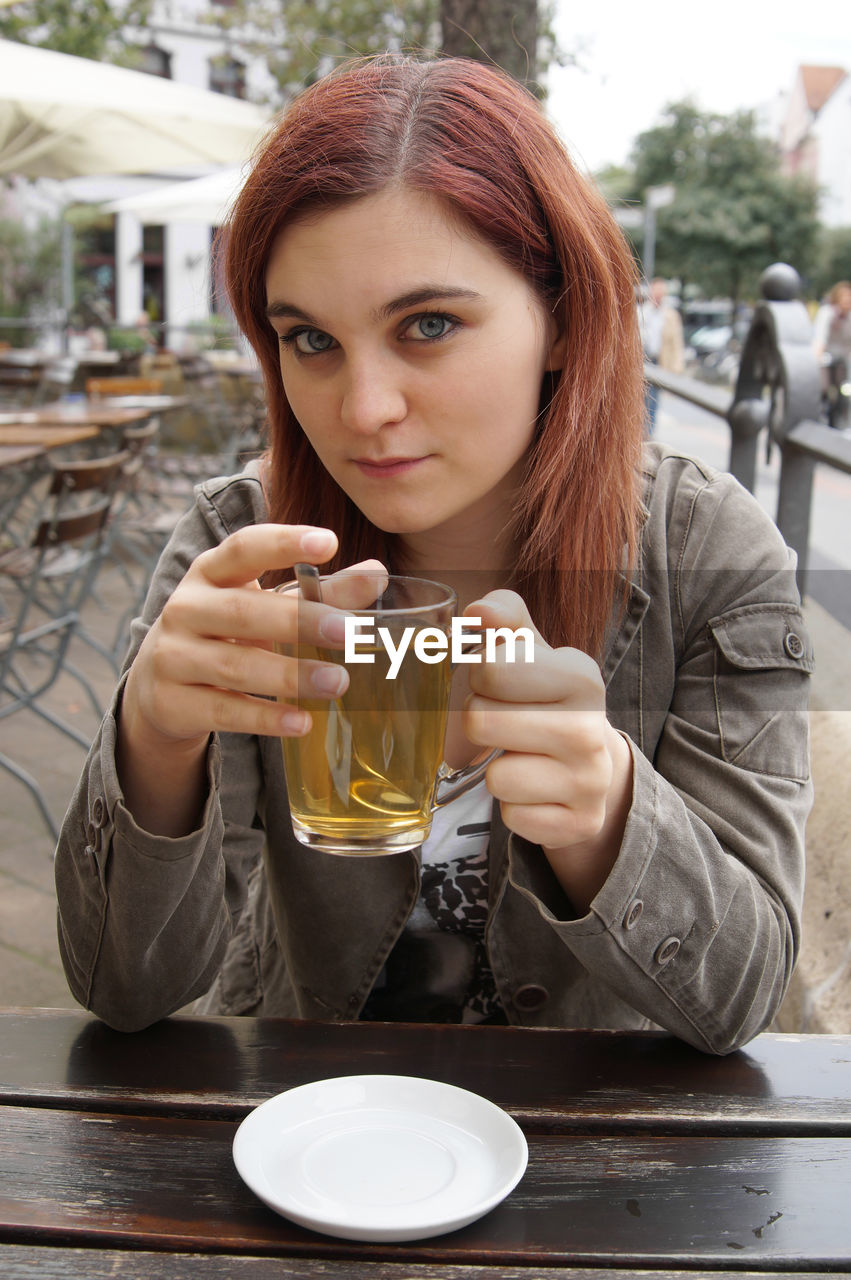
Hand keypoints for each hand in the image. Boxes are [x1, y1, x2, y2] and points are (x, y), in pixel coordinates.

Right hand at [117, 524, 385, 834]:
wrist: (159, 687)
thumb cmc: (228, 633)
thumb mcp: (267, 606)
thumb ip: (321, 593)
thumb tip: (377, 574)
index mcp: (211, 572)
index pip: (244, 547)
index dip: (284, 543)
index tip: (329, 542)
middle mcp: (185, 608)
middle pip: (242, 611)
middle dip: (297, 620)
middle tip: (348, 632)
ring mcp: (172, 656)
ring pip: (234, 665)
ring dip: (290, 675)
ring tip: (338, 682)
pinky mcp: (172, 702)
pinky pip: (223, 710)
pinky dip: (265, 718)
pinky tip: (302, 722)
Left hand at [463, 591, 632, 910]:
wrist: (595, 770)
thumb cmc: (548, 702)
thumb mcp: (533, 653)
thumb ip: (504, 618)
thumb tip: (477, 611)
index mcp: (580, 676)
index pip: (489, 669)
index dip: (480, 678)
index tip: (499, 686)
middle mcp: (591, 729)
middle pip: (479, 721)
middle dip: (480, 724)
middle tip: (506, 725)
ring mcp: (589, 781)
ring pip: (495, 778)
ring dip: (497, 770)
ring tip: (524, 759)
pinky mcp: (579, 824)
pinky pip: (511, 817)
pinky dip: (514, 807)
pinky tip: (536, 792)